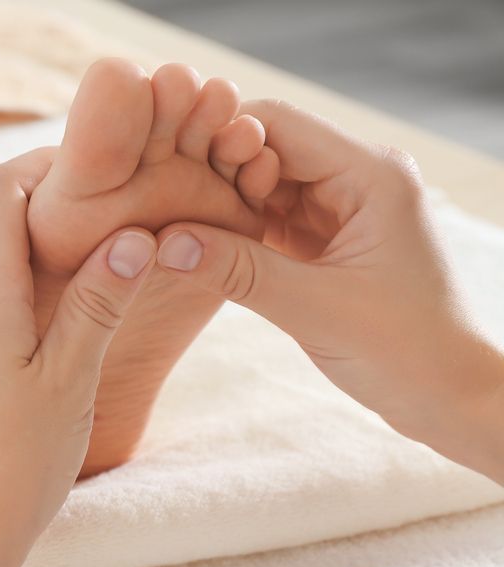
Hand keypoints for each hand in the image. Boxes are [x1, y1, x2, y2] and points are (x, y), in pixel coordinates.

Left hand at [0, 148, 156, 566]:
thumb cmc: (9, 465)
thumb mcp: (67, 380)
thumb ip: (97, 303)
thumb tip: (132, 236)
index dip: (48, 161)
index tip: (105, 162)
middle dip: (46, 191)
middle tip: (111, 197)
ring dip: (34, 234)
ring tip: (96, 242)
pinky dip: (22, 274)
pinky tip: (63, 300)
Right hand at [153, 100, 503, 481]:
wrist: (449, 396)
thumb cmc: (405, 351)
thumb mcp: (314, 308)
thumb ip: (237, 270)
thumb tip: (165, 243)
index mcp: (370, 173)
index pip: (277, 123)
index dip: (221, 140)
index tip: (174, 175)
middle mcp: (358, 177)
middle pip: (267, 149)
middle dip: (216, 174)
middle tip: (167, 207)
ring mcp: (343, 208)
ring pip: (263, 185)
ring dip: (224, 204)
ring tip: (180, 230)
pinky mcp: (329, 238)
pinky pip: (271, 218)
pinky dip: (239, 231)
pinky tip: (206, 249)